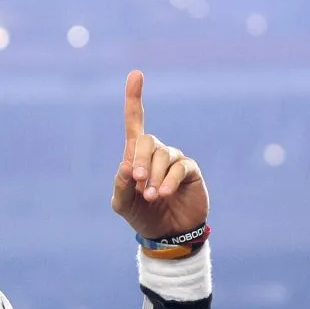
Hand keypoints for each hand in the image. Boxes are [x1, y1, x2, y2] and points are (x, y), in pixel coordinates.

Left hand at [111, 70, 208, 239]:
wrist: (167, 234)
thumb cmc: (141, 215)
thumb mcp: (122, 204)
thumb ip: (119, 186)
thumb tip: (124, 165)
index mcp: (135, 156)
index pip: (134, 122)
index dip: (134, 99)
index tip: (136, 74)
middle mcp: (156, 152)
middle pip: (146, 140)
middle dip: (140, 159)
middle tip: (136, 180)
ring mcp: (174, 160)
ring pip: (162, 156)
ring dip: (153, 176)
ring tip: (151, 196)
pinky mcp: (189, 170)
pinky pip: (179, 167)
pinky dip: (168, 179)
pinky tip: (162, 193)